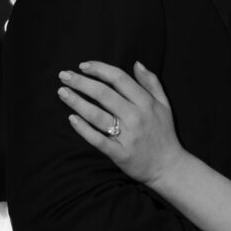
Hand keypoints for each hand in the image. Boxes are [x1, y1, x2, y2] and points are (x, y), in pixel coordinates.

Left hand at [58, 60, 181, 185]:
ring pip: (97, 115)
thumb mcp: (164, 105)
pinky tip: (72, 119)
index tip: (83, 66)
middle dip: (81, 82)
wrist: (169, 167)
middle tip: (64, 75)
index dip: (99, 69)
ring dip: (77, 102)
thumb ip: (152, 83)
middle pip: (103, 94)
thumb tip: (136, 63)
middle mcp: (136, 117)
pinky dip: (84, 129)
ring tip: (62, 92)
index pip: (119, 79)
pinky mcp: (120, 154)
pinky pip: (98, 140)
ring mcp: (128, 136)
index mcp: (146, 103)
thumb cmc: (164, 133)